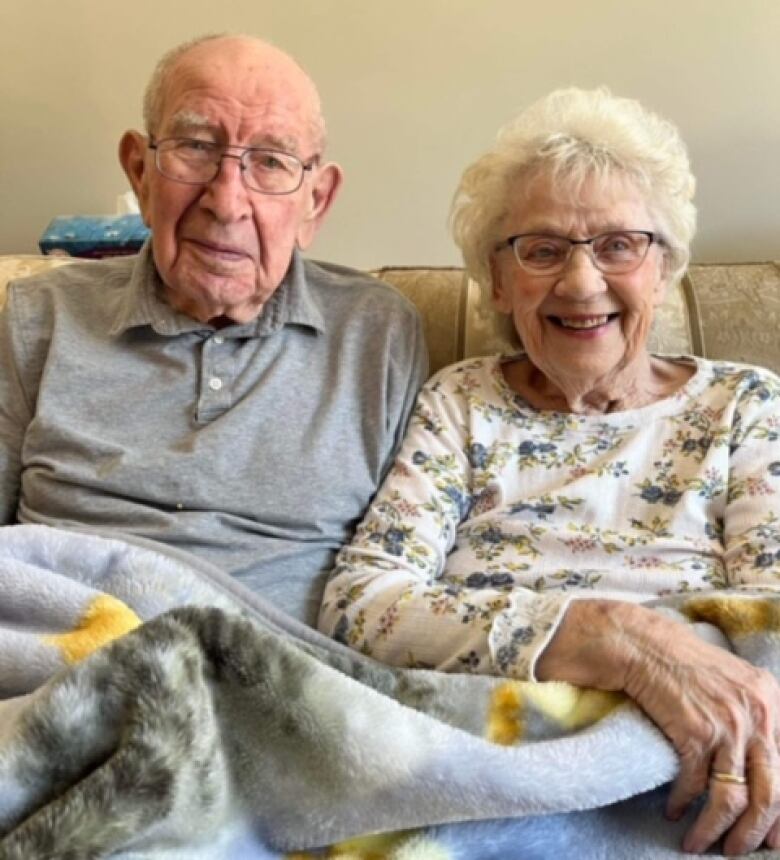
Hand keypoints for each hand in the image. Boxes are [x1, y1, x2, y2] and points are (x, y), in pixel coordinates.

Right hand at [536, 600, 779, 854]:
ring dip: (714, 829)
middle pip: (770, 795)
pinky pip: (694, 784)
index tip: (774, 839)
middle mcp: (757, 714)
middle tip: (737, 852)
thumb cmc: (683, 664)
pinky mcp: (694, 730)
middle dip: (754, 833)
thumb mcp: (736, 685)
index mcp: (773, 702)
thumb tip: (764, 771)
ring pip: (732, 798)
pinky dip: (682, 803)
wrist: (640, 644)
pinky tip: (672, 810)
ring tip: (700, 842)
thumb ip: (757, 719)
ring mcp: (726, 723)